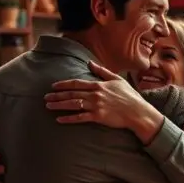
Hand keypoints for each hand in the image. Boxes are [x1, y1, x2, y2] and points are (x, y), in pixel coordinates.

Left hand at [45, 61, 163, 143]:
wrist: (138, 112)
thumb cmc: (129, 96)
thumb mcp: (117, 80)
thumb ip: (102, 71)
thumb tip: (90, 62)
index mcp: (98, 85)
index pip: (76, 83)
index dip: (63, 84)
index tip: (53, 86)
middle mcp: (95, 95)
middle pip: (72, 94)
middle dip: (57, 95)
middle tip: (45, 97)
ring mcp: (96, 106)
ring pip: (73, 105)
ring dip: (59, 105)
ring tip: (48, 106)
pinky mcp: (98, 117)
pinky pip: (80, 118)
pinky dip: (69, 119)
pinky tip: (59, 119)